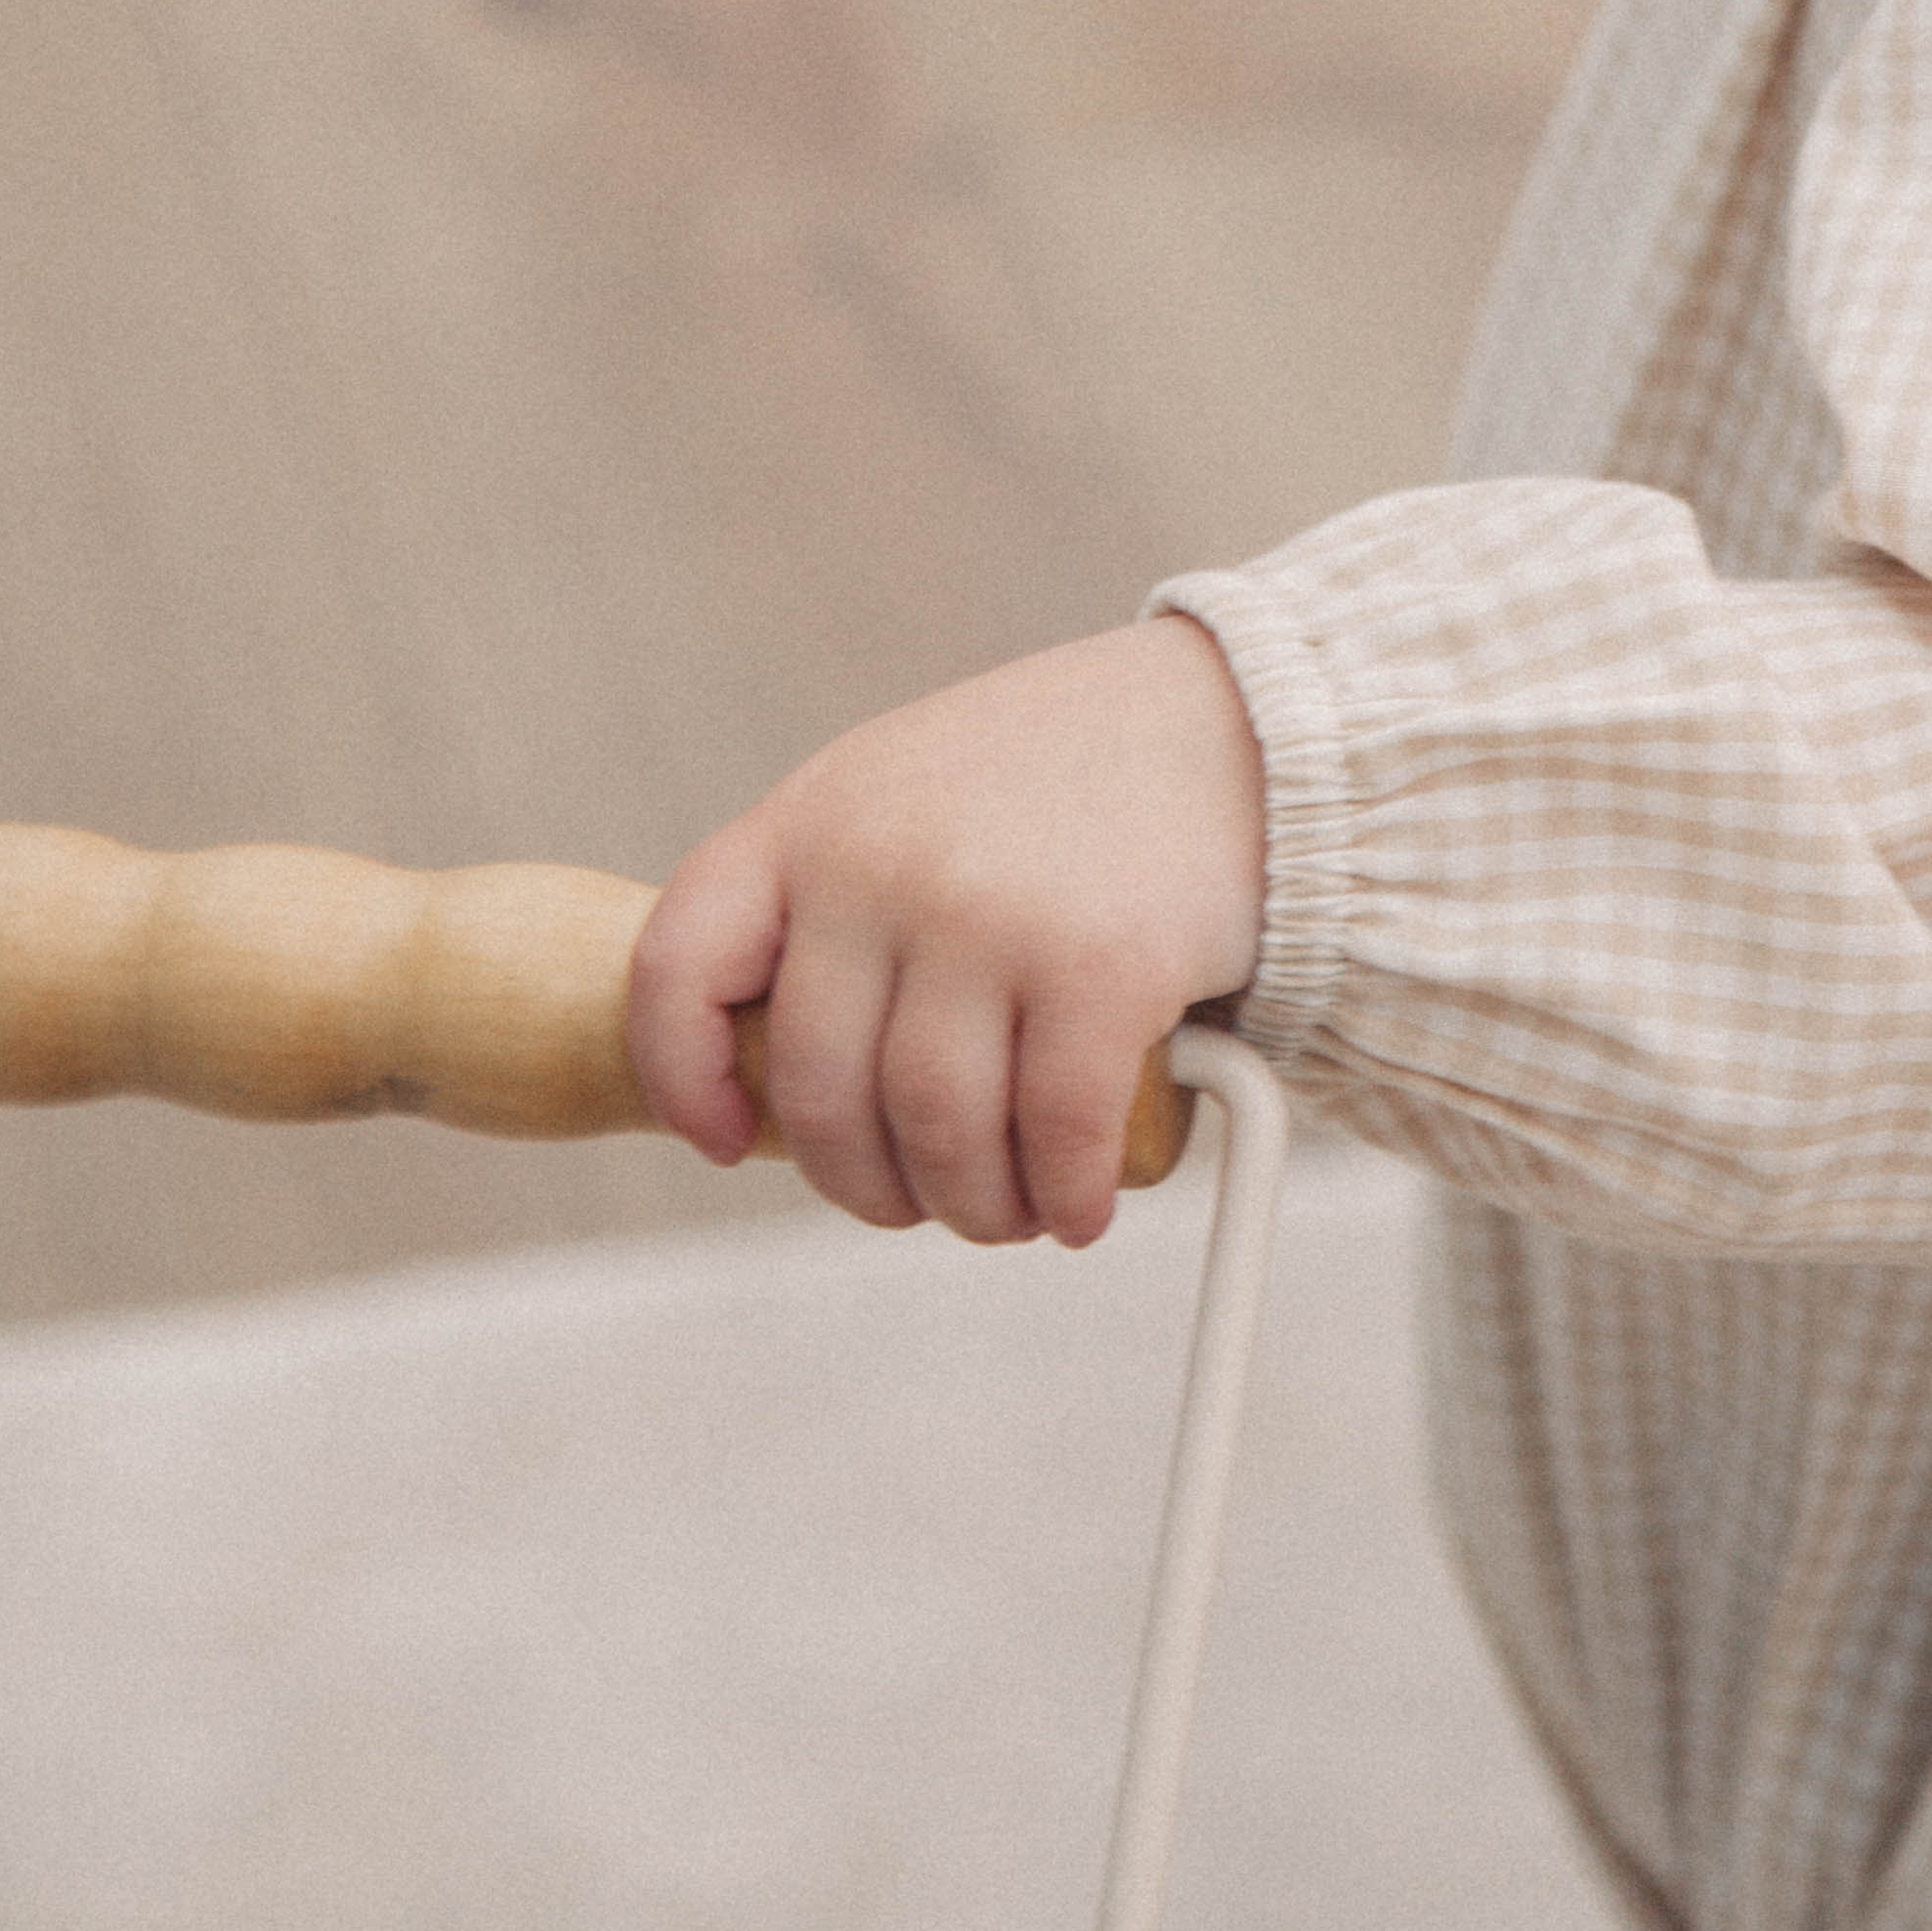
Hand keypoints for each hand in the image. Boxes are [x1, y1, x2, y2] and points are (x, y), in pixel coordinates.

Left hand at [627, 618, 1267, 1246]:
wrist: (1247, 718)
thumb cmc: (1074, 774)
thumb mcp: (913, 790)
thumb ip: (840, 899)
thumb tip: (781, 1075)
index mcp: (816, 817)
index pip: (684, 967)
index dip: (685, 1078)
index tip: (726, 1138)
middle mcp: (882, 863)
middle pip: (821, 1093)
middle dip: (864, 1184)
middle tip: (917, 1201)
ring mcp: (988, 915)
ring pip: (935, 1132)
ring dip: (972, 1207)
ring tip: (1012, 1211)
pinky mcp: (1100, 966)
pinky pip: (1053, 1136)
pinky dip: (1065, 1196)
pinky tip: (1081, 1202)